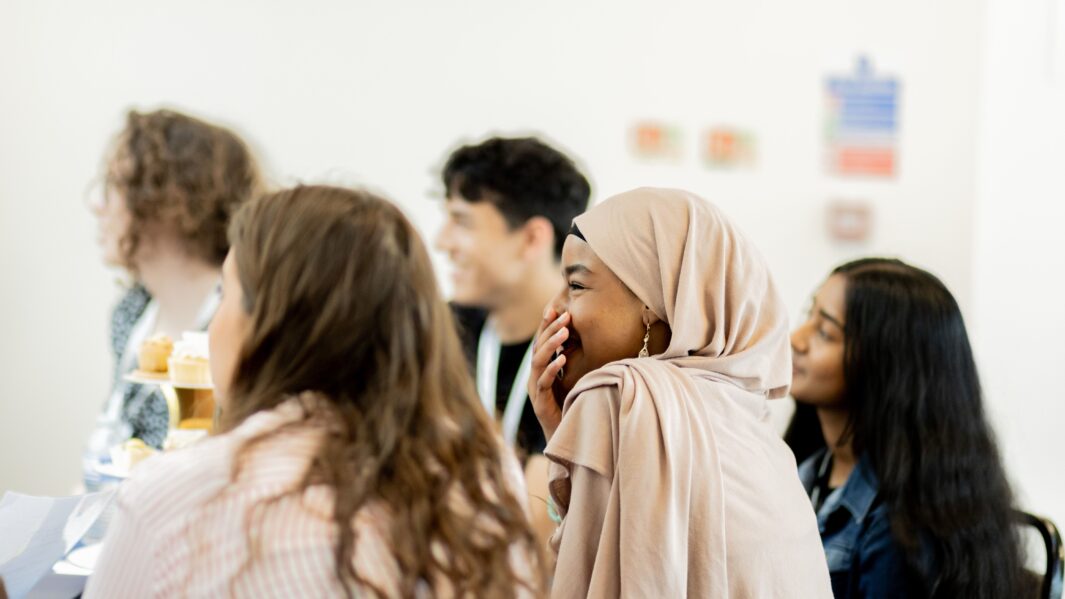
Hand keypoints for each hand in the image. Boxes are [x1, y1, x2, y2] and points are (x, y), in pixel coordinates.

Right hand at [529, 307, 568, 441]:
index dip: (546, 326)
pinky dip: (551, 369)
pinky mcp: (540, 403)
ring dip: (551, 345)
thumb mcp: (571, 380)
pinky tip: (562, 358)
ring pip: (538, 362)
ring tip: (564, 332)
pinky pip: (543, 382)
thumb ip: (570, 363)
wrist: (565, 437)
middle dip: (550, 330)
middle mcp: (534, 378)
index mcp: (540, 371)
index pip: (541, 343)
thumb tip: (579, 340)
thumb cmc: (569, 407)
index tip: (555, 308)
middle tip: (565, 315)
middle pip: (538, 348)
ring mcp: (535, 390)